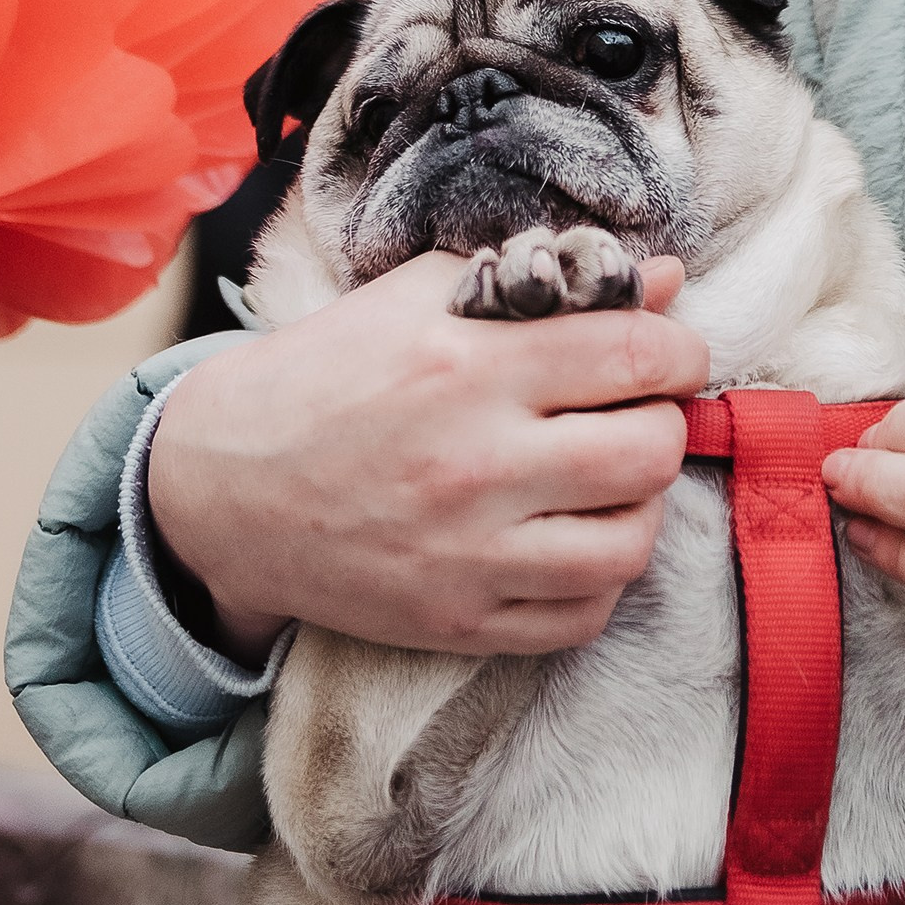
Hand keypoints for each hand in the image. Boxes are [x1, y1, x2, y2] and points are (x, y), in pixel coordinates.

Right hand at [147, 251, 708, 661]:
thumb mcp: (426, 296)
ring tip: (607, 479)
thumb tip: (670, 281)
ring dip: (637, 506)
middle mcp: (476, 463)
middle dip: (663, 422)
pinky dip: (595, 579)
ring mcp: (468, 554)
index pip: (638, 354)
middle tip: (636, 412)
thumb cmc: (334, 371)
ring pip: (630, 544)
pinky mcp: (457, 622)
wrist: (224, 483)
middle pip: (650, 451)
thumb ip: (548, 281)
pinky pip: (582, 616)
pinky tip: (569, 538)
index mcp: (472, 366)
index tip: (669, 351)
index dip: (679, 348)